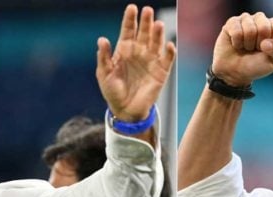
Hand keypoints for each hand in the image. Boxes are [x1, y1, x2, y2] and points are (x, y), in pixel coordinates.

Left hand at [96, 4, 176, 121]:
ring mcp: (151, 61)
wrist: (125, 110)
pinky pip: (167, 59)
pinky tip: (169, 45)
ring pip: (156, 42)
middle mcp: (139, 52)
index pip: (128, 30)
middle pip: (144, 32)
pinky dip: (170, 52)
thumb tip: (102, 39)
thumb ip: (104, 57)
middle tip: (147, 11)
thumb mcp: (104, 74)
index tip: (132, 8)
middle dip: (146, 21)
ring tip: (158, 24)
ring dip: (158, 33)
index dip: (130, 19)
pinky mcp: (161, 72)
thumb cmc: (113, 91)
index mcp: (124, 50)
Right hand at [211, 12, 272, 86]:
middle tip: (255, 49)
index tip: (267, 50)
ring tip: (246, 47)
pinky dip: (237, 43)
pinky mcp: (232, 22)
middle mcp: (261, 19)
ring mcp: (246, 19)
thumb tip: (265, 43)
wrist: (236, 71)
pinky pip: (236, 32)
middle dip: (258, 44)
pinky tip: (236, 44)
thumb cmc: (257, 64)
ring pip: (249, 30)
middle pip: (264, 28)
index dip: (272, 43)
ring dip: (247, 44)